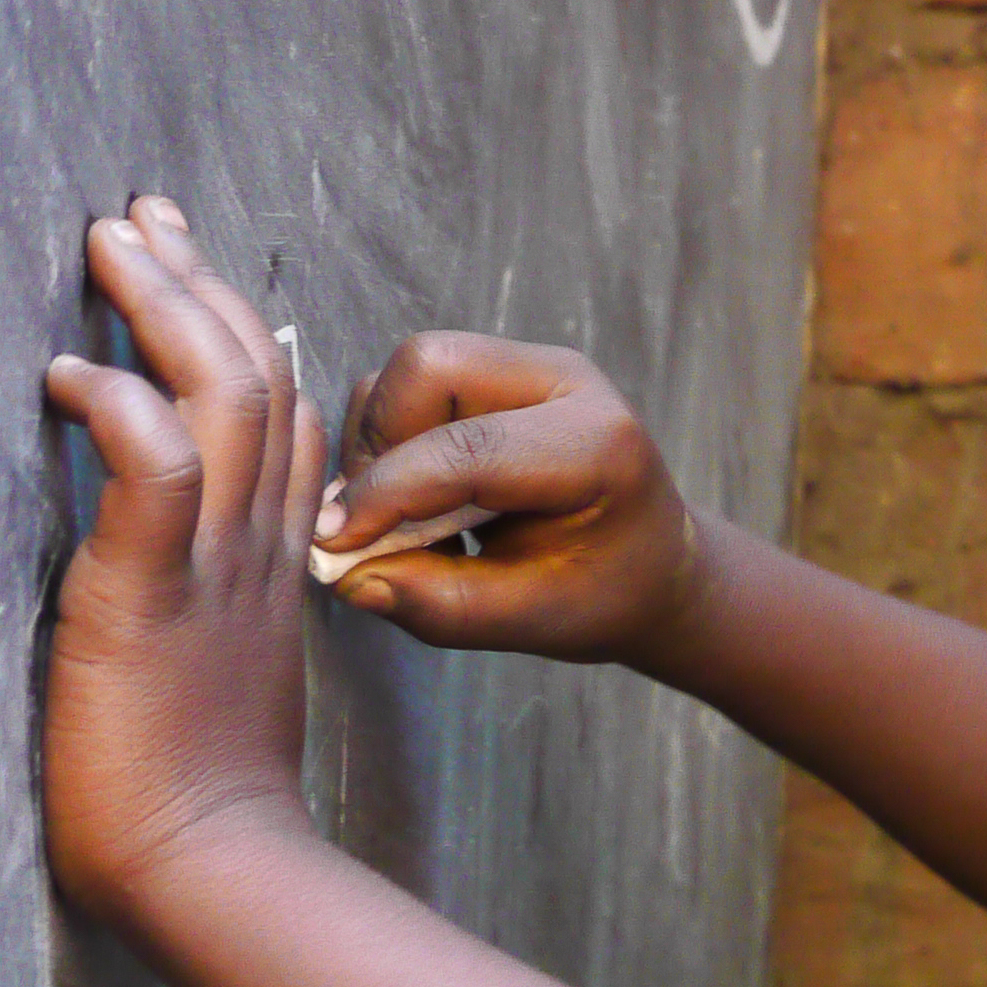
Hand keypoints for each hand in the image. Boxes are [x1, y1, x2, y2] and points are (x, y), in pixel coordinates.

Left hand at [40, 200, 327, 923]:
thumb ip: (225, 591)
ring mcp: (214, 568)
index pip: (291, 417)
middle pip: (259, 379)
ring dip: (164, 310)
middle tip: (143, 216)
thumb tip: (179, 538)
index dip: (243, 327)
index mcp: (287, 562)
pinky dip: (121, 410)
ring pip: (221, 400)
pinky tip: (73, 376)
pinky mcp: (149, 595)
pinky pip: (152, 475)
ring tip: (111, 244)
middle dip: (198, 283)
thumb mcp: (230, 666)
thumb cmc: (206, 794)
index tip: (192, 264)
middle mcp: (266, 547)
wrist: (214, 866)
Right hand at [315, 333, 700, 663]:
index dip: (387, 494)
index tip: (333, 543)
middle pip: (427, 367)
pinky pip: (414, 384)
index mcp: (598, 444)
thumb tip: (347, 577)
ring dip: (383, 443)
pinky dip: (395, 438)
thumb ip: (444, 605)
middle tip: (376, 524)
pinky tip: (423, 497)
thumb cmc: (606, 594)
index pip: (468, 449)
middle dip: (380, 445)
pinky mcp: (500, 369)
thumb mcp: (536, 621)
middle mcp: (566, 380)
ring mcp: (532, 365)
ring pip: (410, 370)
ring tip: (412, 518)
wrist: (654, 564)